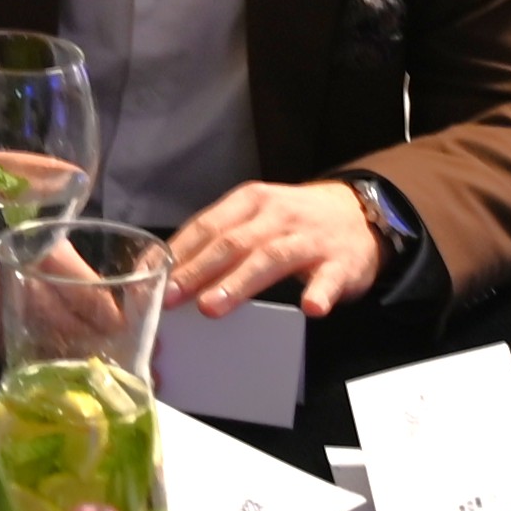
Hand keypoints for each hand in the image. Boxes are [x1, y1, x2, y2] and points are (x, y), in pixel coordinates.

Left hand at [167, 179, 379, 316]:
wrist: (359, 214)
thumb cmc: (294, 222)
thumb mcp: (256, 217)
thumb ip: (219, 239)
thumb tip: (168, 271)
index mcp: (251, 202)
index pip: (208, 226)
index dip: (179, 253)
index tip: (151, 279)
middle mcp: (277, 215)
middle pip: (233, 242)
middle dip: (199, 270)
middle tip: (172, 297)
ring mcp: (310, 238)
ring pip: (271, 258)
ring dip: (240, 283)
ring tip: (213, 307)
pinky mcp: (341, 263)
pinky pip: (330, 279)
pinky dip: (320, 293)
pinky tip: (310, 308)